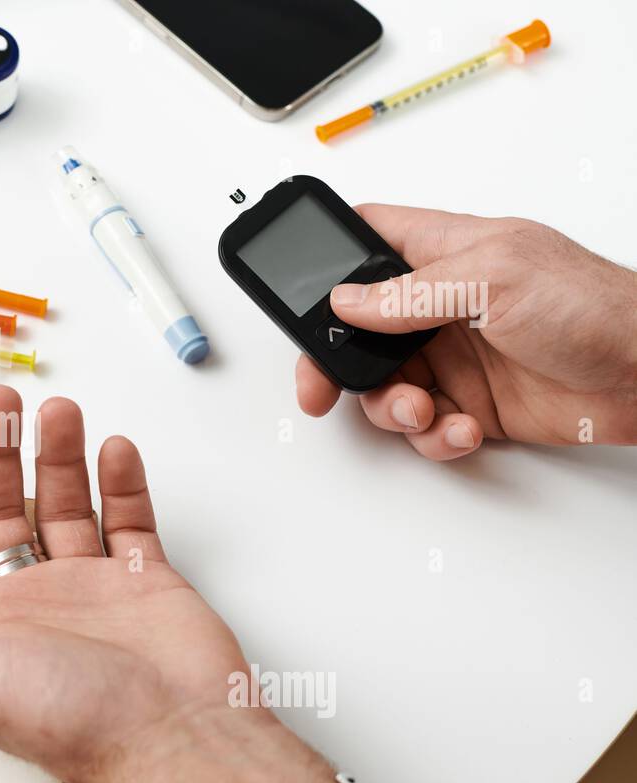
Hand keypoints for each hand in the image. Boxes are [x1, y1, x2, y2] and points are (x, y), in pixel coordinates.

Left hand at [0, 386, 432, 782]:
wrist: (179, 738)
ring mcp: (87, 586)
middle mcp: (26, 600)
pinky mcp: (142, 580)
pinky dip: (121, 482)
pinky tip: (113, 449)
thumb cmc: (72, 719)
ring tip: (59, 411)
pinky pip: (126, 519)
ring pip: (62, 503)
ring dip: (58, 455)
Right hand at [298, 206, 636, 459]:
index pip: (365, 239)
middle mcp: (439, 304)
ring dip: (390, 409)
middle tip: (322, 389)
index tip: (295, 297)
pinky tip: (460, 429)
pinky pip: (423, 427)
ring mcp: (453, 356)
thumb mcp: (494, 277)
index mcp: (443, 251)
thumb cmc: (594, 306)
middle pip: (355, 331)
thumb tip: (347, 301)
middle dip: (334, 364)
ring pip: (383, 387)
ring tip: (423, 411)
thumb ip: (411, 290)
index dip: (324, 262)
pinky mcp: (471, 404)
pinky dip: (432, 436)